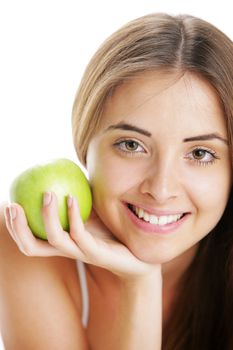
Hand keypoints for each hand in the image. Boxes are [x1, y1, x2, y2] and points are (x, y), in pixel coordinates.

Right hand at [4, 192, 159, 279]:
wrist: (137, 254)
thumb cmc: (112, 230)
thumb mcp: (91, 211)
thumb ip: (77, 196)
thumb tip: (65, 172)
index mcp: (61, 242)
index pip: (30, 239)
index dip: (14, 226)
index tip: (8, 204)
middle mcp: (66, 249)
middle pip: (32, 246)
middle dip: (17, 228)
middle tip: (12, 205)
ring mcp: (81, 252)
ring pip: (54, 239)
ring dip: (47, 216)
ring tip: (47, 194)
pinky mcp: (97, 253)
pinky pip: (80, 234)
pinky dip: (73, 215)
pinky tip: (72, 199)